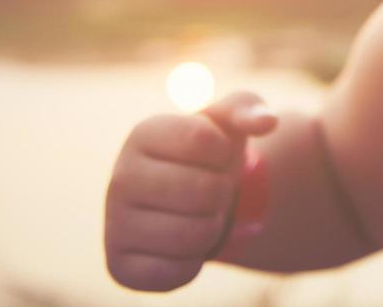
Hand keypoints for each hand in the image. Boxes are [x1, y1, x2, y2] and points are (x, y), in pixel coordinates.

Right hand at [104, 90, 277, 290]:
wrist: (191, 202)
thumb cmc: (210, 154)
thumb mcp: (229, 120)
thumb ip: (248, 108)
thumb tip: (267, 122)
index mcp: (143, 134)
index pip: (202, 139)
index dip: (224, 150)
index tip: (213, 153)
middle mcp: (120, 178)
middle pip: (204, 192)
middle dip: (222, 193)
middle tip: (210, 191)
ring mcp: (115, 225)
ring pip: (193, 236)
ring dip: (211, 229)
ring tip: (198, 216)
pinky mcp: (120, 267)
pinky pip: (175, 273)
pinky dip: (193, 263)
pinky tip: (182, 247)